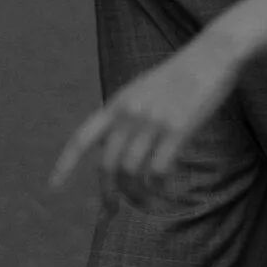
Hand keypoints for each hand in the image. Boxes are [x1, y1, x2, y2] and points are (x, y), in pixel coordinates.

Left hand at [51, 28, 242, 203]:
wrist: (212, 54)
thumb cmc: (181, 73)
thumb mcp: (143, 88)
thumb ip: (127, 114)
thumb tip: (115, 146)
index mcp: (117, 103)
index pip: (82, 138)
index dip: (66, 164)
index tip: (54, 187)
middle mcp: (129, 114)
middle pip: (107, 166)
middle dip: (107, 194)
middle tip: (112, 212)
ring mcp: (152, 122)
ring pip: (131, 173)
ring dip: (136, 196)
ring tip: (147, 203)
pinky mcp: (177, 129)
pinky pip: (158, 171)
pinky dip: (159, 187)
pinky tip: (166, 191)